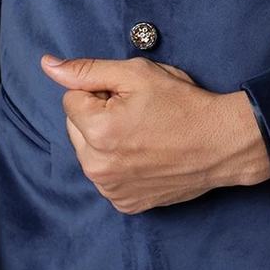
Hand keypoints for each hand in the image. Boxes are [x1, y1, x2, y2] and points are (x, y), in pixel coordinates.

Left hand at [40, 54, 269, 213]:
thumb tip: (48, 65)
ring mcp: (111, 189)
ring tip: (143, 135)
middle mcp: (97, 166)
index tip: (129, 97)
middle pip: (75, 127)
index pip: (71, 99)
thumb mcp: (137, 73)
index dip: (100, 91)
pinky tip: (146, 156)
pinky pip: (106, 177)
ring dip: (106, 141)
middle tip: (137, 114)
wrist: (222, 144)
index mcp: (97, 130)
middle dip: (97, 116)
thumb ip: (88, 69)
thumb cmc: (184, 105)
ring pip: (89, 153)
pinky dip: (119, 165)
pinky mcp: (125, 204)